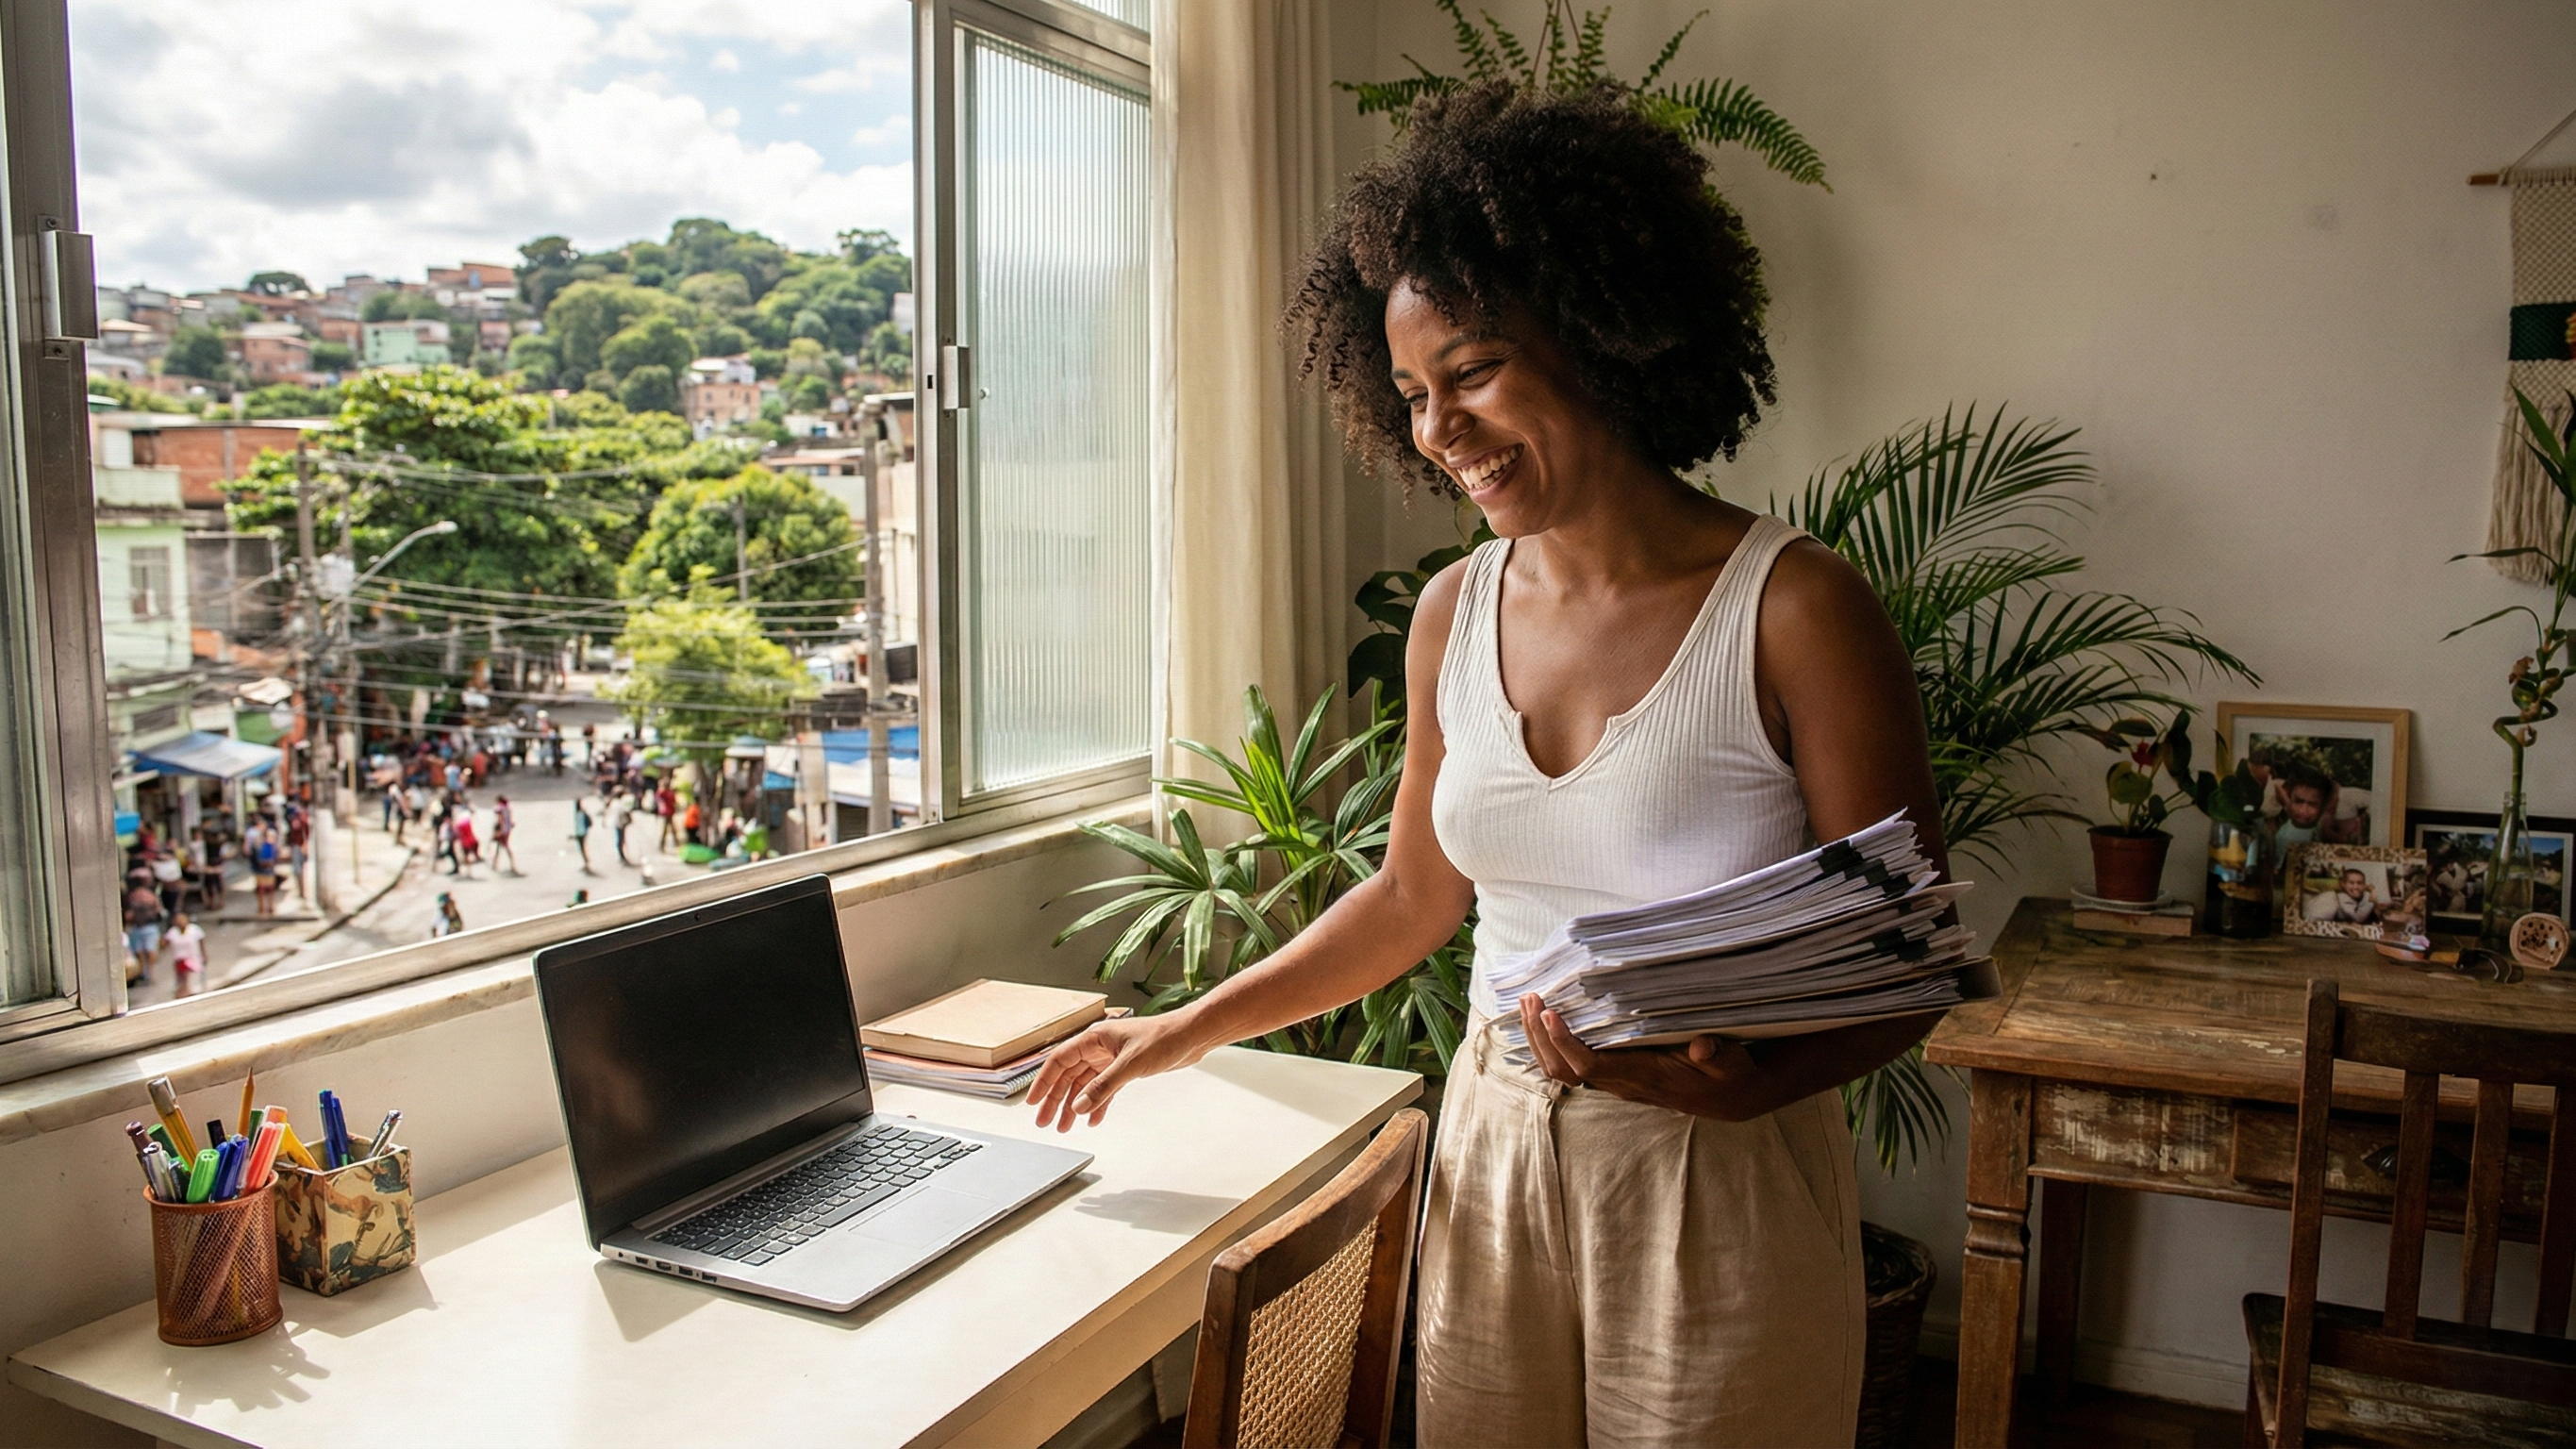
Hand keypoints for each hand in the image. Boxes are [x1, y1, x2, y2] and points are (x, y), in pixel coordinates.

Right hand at [1028, 1015, 1209, 1131]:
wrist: (1191, 1036)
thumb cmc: (1164, 1037)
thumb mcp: (1131, 1064)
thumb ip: (1104, 1086)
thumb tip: (1080, 1106)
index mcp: (1094, 1038)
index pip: (1060, 1060)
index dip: (1044, 1081)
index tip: (1034, 1101)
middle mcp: (1099, 1047)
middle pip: (1069, 1075)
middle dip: (1056, 1099)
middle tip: (1044, 1121)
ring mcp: (1111, 1058)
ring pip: (1084, 1084)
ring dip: (1074, 1105)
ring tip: (1065, 1126)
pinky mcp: (1124, 1069)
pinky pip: (1103, 1089)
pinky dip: (1097, 1104)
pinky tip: (1092, 1119)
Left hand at [1519, 993, 1774, 1121]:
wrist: (1727, 1096)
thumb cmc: (1727, 1073)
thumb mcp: (1731, 1061)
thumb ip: (1716, 1053)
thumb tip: (1702, 1045)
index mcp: (1642, 1076)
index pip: (1590, 1066)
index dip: (1565, 1043)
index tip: (1550, 1013)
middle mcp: (1620, 1082)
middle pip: (1562, 1069)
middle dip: (1540, 1036)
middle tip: (1531, 996)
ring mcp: (1613, 1080)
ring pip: (1559, 1069)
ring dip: (1539, 1038)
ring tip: (1527, 1001)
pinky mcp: (1612, 1073)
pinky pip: (1568, 1063)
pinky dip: (1549, 1042)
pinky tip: (1541, 1017)